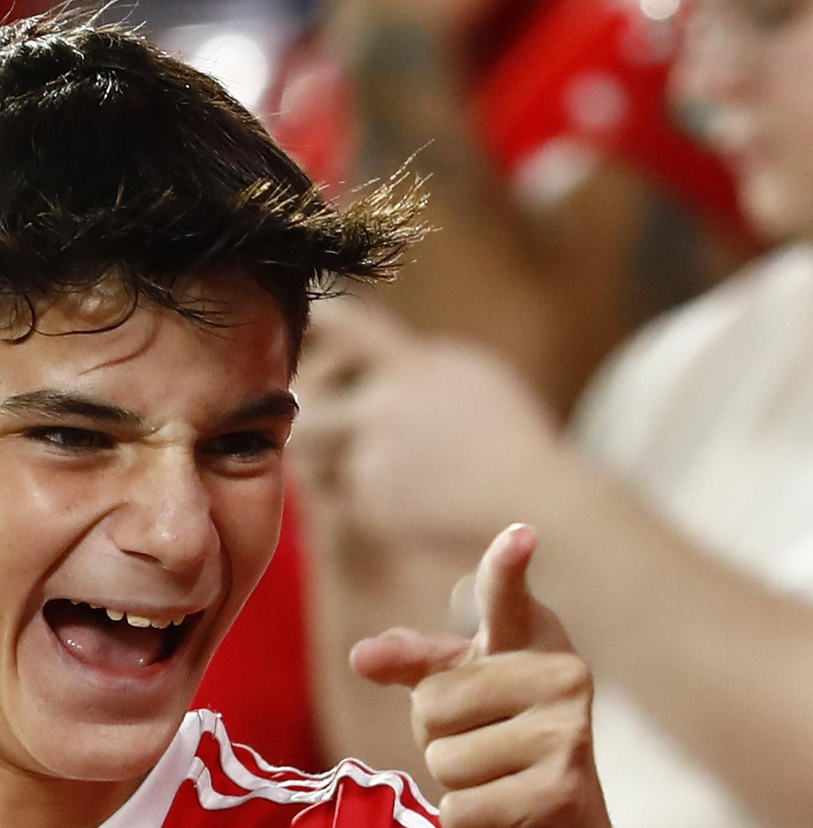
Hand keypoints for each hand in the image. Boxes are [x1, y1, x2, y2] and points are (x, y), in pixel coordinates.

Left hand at [293, 301, 564, 548]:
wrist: (530, 498)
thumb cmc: (506, 435)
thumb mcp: (466, 375)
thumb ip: (410, 364)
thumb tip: (361, 352)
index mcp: (411, 368)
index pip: (347, 328)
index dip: (317, 321)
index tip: (304, 320)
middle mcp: (385, 411)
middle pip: (308, 406)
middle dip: (303, 414)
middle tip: (298, 418)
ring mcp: (375, 462)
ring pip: (318, 458)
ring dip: (325, 458)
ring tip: (358, 459)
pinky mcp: (374, 507)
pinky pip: (345, 496)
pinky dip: (362, 495)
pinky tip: (403, 496)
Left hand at [351, 521, 617, 827]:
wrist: (555, 825)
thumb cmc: (496, 741)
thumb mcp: (455, 693)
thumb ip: (412, 664)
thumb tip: (361, 656)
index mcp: (531, 640)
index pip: (506, 601)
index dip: (506, 569)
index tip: (519, 535)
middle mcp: (562, 676)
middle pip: (433, 703)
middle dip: (437, 736)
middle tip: (481, 745)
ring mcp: (568, 734)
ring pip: (445, 760)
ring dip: (453, 780)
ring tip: (495, 776)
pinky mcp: (560, 791)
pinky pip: (460, 806)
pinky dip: (464, 818)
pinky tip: (501, 810)